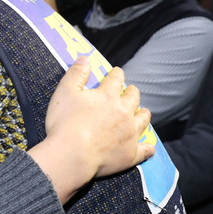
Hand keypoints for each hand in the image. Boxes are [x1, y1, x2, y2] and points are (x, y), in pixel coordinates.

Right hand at [29, 58, 152, 202]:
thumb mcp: (64, 93)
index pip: (116, 78)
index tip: (115, 73)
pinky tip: (148, 145)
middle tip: (129, 91)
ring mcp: (130, 134)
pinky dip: (148, 146)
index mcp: (108, 96)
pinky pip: (147, 149)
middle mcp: (124, 112)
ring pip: (144, 119)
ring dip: (142, 113)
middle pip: (134, 97)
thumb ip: (76, 74)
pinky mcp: (131, 154)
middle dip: (131, 92)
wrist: (71, 156)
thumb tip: (86, 58)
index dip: (116, 74)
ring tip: (141, 112)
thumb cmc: (64, 123)